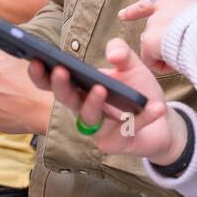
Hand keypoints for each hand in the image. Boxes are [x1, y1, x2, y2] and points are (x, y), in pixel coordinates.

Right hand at [29, 38, 184, 165]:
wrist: (161, 119)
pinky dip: (143, 118)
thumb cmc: (137, 91)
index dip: (41, 74)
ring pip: (89, 117)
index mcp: (81, 89)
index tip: (35, 58)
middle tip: (61, 70)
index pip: (54, 82)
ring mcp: (98, 129)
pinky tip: (156, 107)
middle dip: (61, 86)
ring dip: (93, 102)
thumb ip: (121, 52)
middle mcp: (84, 109)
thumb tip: (112, 54)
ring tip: (102, 88)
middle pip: (66, 99)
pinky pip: (127, 130)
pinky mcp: (116, 144)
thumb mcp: (131, 65)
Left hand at [118, 0, 196, 71]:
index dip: (135, 10)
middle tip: (162, 51)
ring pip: (153, 47)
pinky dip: (162, 67)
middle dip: (154, 40)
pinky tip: (177, 65)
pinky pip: (152, 62)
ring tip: (186, 57)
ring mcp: (153, 25)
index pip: (150, 4)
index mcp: (176, 0)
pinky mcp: (149, 41)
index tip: (121, 15)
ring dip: (165, 54)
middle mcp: (161, 10)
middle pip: (152, 28)